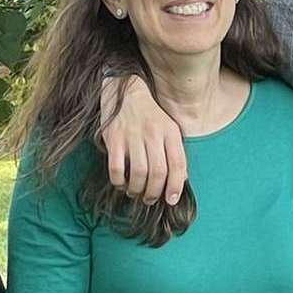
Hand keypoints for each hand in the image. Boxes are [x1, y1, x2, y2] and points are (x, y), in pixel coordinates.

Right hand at [97, 72, 187, 206]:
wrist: (126, 92)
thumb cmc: (151, 117)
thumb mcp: (170, 130)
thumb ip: (175, 153)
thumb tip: (179, 181)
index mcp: (170, 132)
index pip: (177, 164)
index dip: (175, 186)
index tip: (171, 200)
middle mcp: (153, 134)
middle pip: (158, 172)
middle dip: (154, 192)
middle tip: (150, 199)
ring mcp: (132, 136)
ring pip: (138, 173)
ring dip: (137, 189)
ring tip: (136, 193)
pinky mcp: (113, 138)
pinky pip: (116, 168)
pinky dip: (119, 182)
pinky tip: (122, 183)